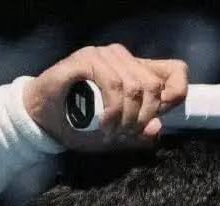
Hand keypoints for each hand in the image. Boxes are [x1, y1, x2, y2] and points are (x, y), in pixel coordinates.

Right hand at [22, 44, 189, 152]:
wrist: (42, 118)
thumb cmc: (77, 125)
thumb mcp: (113, 137)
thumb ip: (137, 135)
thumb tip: (158, 130)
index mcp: (136, 73)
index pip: (176, 71)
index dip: (177, 93)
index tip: (161, 116)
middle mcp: (124, 59)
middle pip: (154, 87)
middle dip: (142, 119)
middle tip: (124, 134)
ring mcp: (105, 56)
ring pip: (134, 87)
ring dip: (125, 118)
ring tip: (110, 132)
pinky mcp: (87, 58)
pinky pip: (113, 84)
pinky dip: (112, 111)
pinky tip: (104, 124)